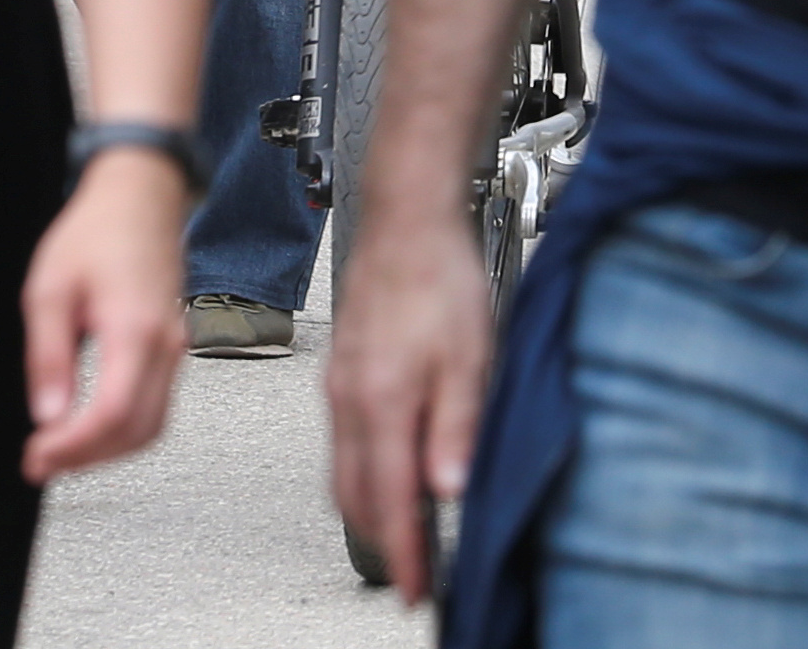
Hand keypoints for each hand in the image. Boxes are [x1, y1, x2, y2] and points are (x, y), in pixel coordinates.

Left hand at [18, 151, 188, 482]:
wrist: (140, 193)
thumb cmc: (97, 231)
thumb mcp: (49, 290)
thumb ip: (48, 357)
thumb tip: (49, 414)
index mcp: (134, 329)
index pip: (112, 415)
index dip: (73, 447)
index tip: (37, 454)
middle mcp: (165, 343)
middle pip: (138, 431)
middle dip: (88, 459)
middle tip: (42, 464)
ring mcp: (175, 345)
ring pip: (153, 425)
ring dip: (107, 450)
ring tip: (60, 451)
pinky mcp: (172, 343)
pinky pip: (157, 403)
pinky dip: (123, 429)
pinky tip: (87, 427)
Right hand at [327, 195, 498, 604]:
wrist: (405, 219)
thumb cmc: (439, 276)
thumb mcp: (469, 357)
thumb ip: (456, 428)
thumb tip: (450, 489)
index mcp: (380, 403)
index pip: (389, 502)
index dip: (405, 554)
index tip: (418, 588)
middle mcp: (348, 402)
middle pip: (355, 497)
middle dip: (384, 541)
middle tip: (414, 570)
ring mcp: (339, 388)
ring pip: (343, 473)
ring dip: (371, 508)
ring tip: (408, 530)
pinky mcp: (340, 373)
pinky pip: (343, 442)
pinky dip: (364, 471)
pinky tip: (392, 467)